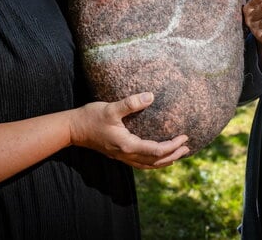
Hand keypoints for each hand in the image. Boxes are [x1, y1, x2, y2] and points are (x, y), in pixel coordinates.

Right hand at [69, 93, 189, 169]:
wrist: (73, 129)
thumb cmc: (91, 117)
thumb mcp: (111, 108)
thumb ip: (131, 103)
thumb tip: (151, 96)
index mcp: (127, 144)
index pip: (156, 150)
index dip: (173, 145)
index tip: (184, 137)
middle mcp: (126, 154)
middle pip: (155, 161)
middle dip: (173, 155)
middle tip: (188, 147)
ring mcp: (122, 156)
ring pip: (148, 165)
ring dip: (165, 161)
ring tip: (178, 155)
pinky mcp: (118, 154)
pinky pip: (140, 163)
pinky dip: (153, 162)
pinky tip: (157, 156)